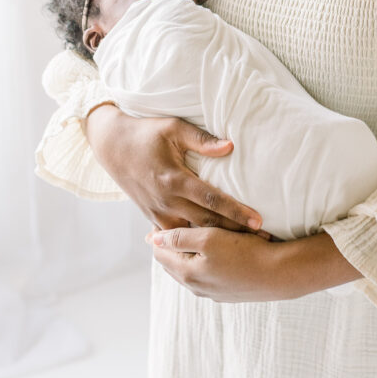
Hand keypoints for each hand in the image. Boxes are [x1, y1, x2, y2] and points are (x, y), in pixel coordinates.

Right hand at [84, 104, 266, 235]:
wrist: (112, 146)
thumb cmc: (146, 133)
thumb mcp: (173, 129)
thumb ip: (202, 140)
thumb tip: (230, 147)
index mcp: (174, 179)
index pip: (212, 199)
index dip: (235, 211)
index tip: (258, 221)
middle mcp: (166, 201)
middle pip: (207, 222)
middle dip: (235, 232)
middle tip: (264, 240)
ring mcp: (158, 213)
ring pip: (193, 233)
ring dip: (218, 241)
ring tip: (246, 247)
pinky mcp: (153, 218)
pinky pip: (179, 235)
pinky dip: (197, 242)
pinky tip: (216, 249)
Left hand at [146, 227, 362, 301]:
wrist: (279, 274)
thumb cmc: (244, 252)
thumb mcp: (209, 238)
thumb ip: (180, 238)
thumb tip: (154, 239)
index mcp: (187, 273)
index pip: (160, 254)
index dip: (158, 234)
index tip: (162, 215)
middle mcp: (196, 287)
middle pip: (172, 264)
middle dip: (169, 245)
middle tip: (172, 222)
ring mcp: (212, 292)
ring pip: (189, 270)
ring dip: (186, 254)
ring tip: (191, 234)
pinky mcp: (227, 293)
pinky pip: (205, 275)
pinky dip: (202, 262)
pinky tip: (213, 251)